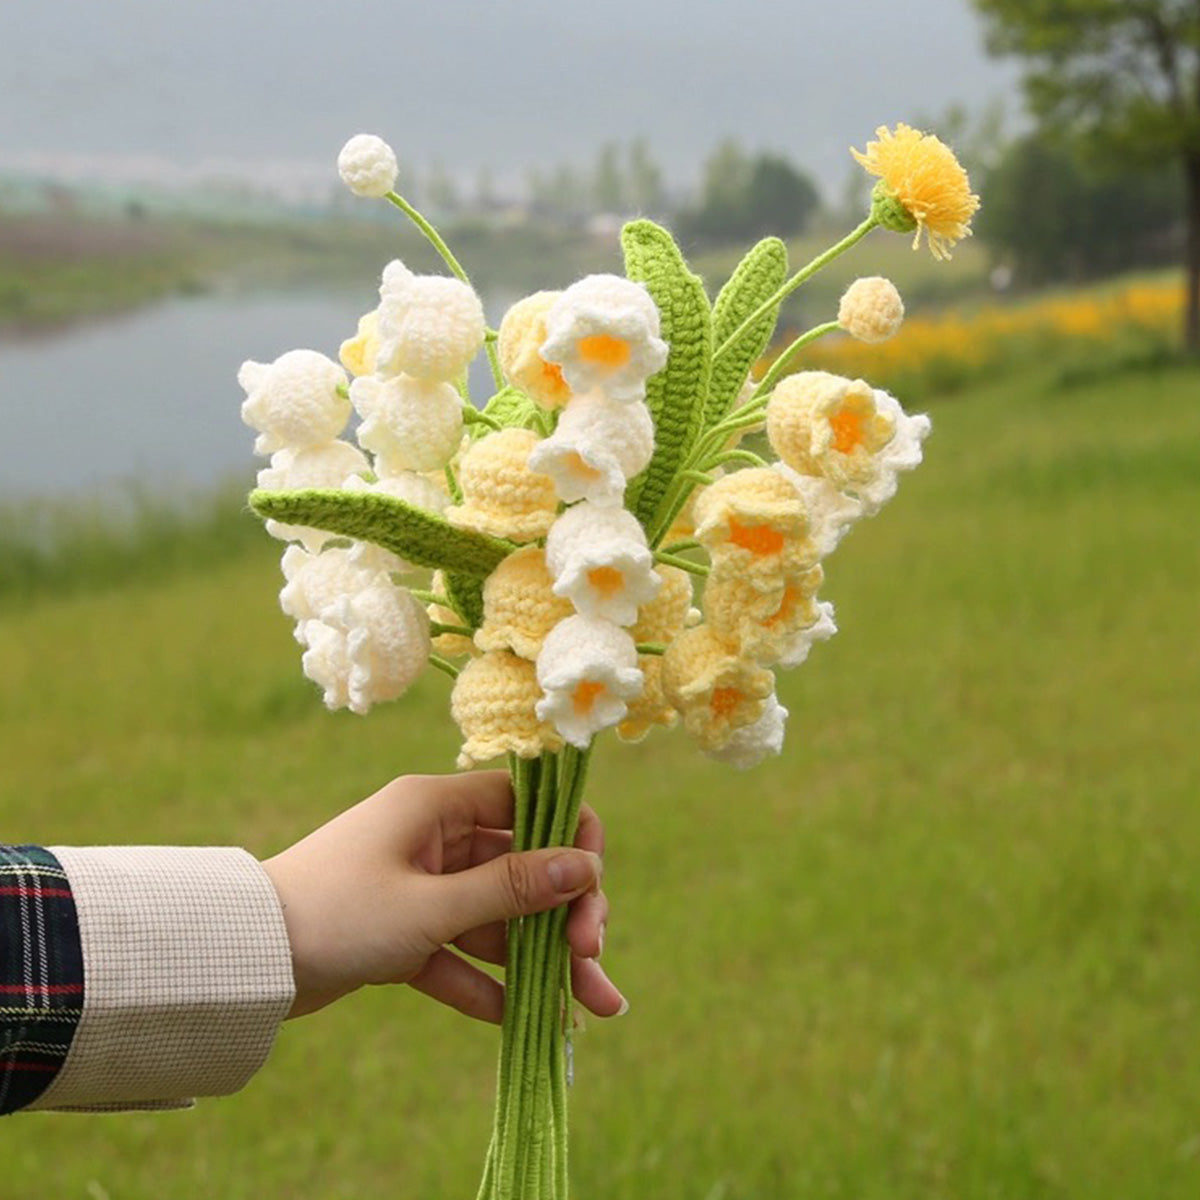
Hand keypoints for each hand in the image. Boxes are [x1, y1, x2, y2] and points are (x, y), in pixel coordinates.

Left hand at [261, 771, 625, 1021]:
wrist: (243, 962)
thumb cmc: (336, 914)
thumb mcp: (431, 906)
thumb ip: (511, 888)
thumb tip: (587, 865)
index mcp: (437, 806)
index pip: (525, 802)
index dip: (569, 836)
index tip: (593, 883)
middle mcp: (434, 838)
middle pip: (521, 867)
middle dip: (564, 914)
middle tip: (592, 957)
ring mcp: (418, 887)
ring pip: (496, 918)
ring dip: (539, 959)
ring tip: (591, 1007)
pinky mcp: (401, 932)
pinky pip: (458, 953)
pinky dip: (486, 983)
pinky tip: (525, 1021)